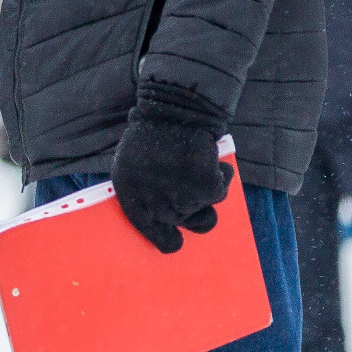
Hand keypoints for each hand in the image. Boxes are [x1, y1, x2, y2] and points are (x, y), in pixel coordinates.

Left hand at [109, 83, 230, 254]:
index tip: (175, 244)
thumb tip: (168, 222)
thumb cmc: (153, 132)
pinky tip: (209, 158)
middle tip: (194, 191)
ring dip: (207, 193)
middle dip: (192, 210)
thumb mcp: (133, 163)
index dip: (163, 239)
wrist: (175, 108)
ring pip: (205, 209)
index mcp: (130, 194)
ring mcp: (181, 198)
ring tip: (198, 167)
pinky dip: (221, 175)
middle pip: (181, 221)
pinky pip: (220, 192)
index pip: (147, 228)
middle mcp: (154, 202)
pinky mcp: (206, 188)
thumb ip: (145, 191)